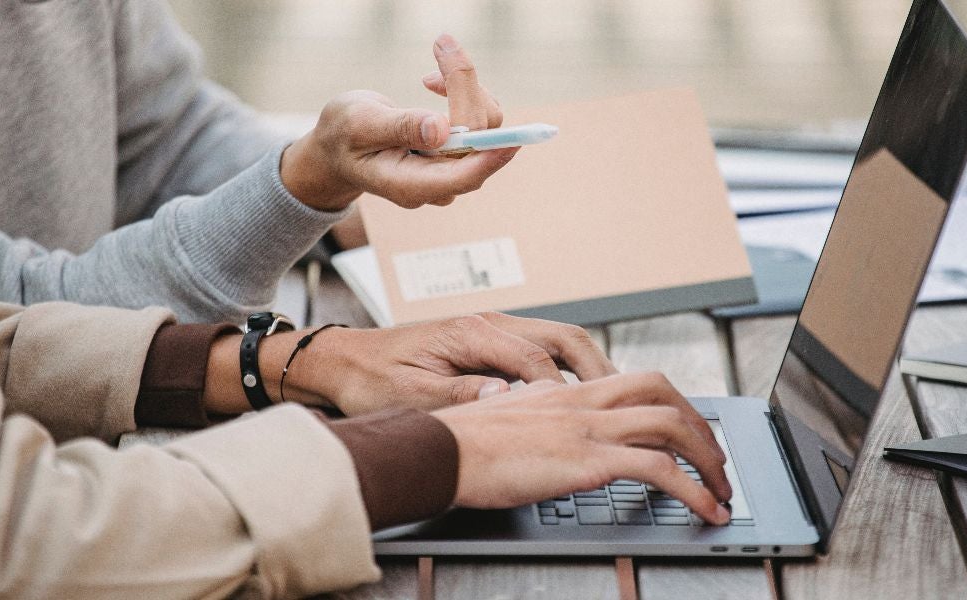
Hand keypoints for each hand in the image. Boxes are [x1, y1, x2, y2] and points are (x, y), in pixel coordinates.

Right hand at [280, 34, 514, 211]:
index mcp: (410, 185)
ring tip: (431, 65)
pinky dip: (464, 91)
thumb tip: (440, 130)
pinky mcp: (459, 153)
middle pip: (477, 141)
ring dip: (464, 86)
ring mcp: (450, 170)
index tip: (513, 140)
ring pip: (485, 128)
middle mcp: (438, 183)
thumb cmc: (343, 136)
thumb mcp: (359, 124)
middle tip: (442, 42)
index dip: (489, 157)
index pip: (462, 175)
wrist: (339, 147)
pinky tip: (435, 82)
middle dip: (465, 87)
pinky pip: (480, 122)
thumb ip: (399, 128)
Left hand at [280, 313, 617, 414]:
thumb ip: (460, 395)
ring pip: (560, 340)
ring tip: (614, 402)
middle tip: (624, 406)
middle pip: (564, 337)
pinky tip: (579, 397)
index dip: (564, 392)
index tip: (583, 419)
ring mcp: (492, 330)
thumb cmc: (370, 379)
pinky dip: (570, 370)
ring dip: (590, 367)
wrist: (343, 362)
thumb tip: (506, 400)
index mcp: (471, 332)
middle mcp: (489, 323)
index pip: (538, 359)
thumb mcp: (411, 396)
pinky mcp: (489, 342)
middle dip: (599, 370)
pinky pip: (543, 350)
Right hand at [433, 374, 733, 524]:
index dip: (671, 405)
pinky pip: (659, 470)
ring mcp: (588, 429)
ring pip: (673, 426)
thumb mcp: (504, 417)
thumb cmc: (458, 442)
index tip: (686, 431)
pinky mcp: (587, 461)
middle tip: (716, 460)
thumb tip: (543, 430)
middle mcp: (583, 402)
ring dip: (709, 461)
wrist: (437, 451)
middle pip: (664, 394)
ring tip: (722, 492)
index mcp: (565, 392)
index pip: (636, 382)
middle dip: (701, 427)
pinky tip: (705, 511)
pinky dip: (694, 491)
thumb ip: (533, 417)